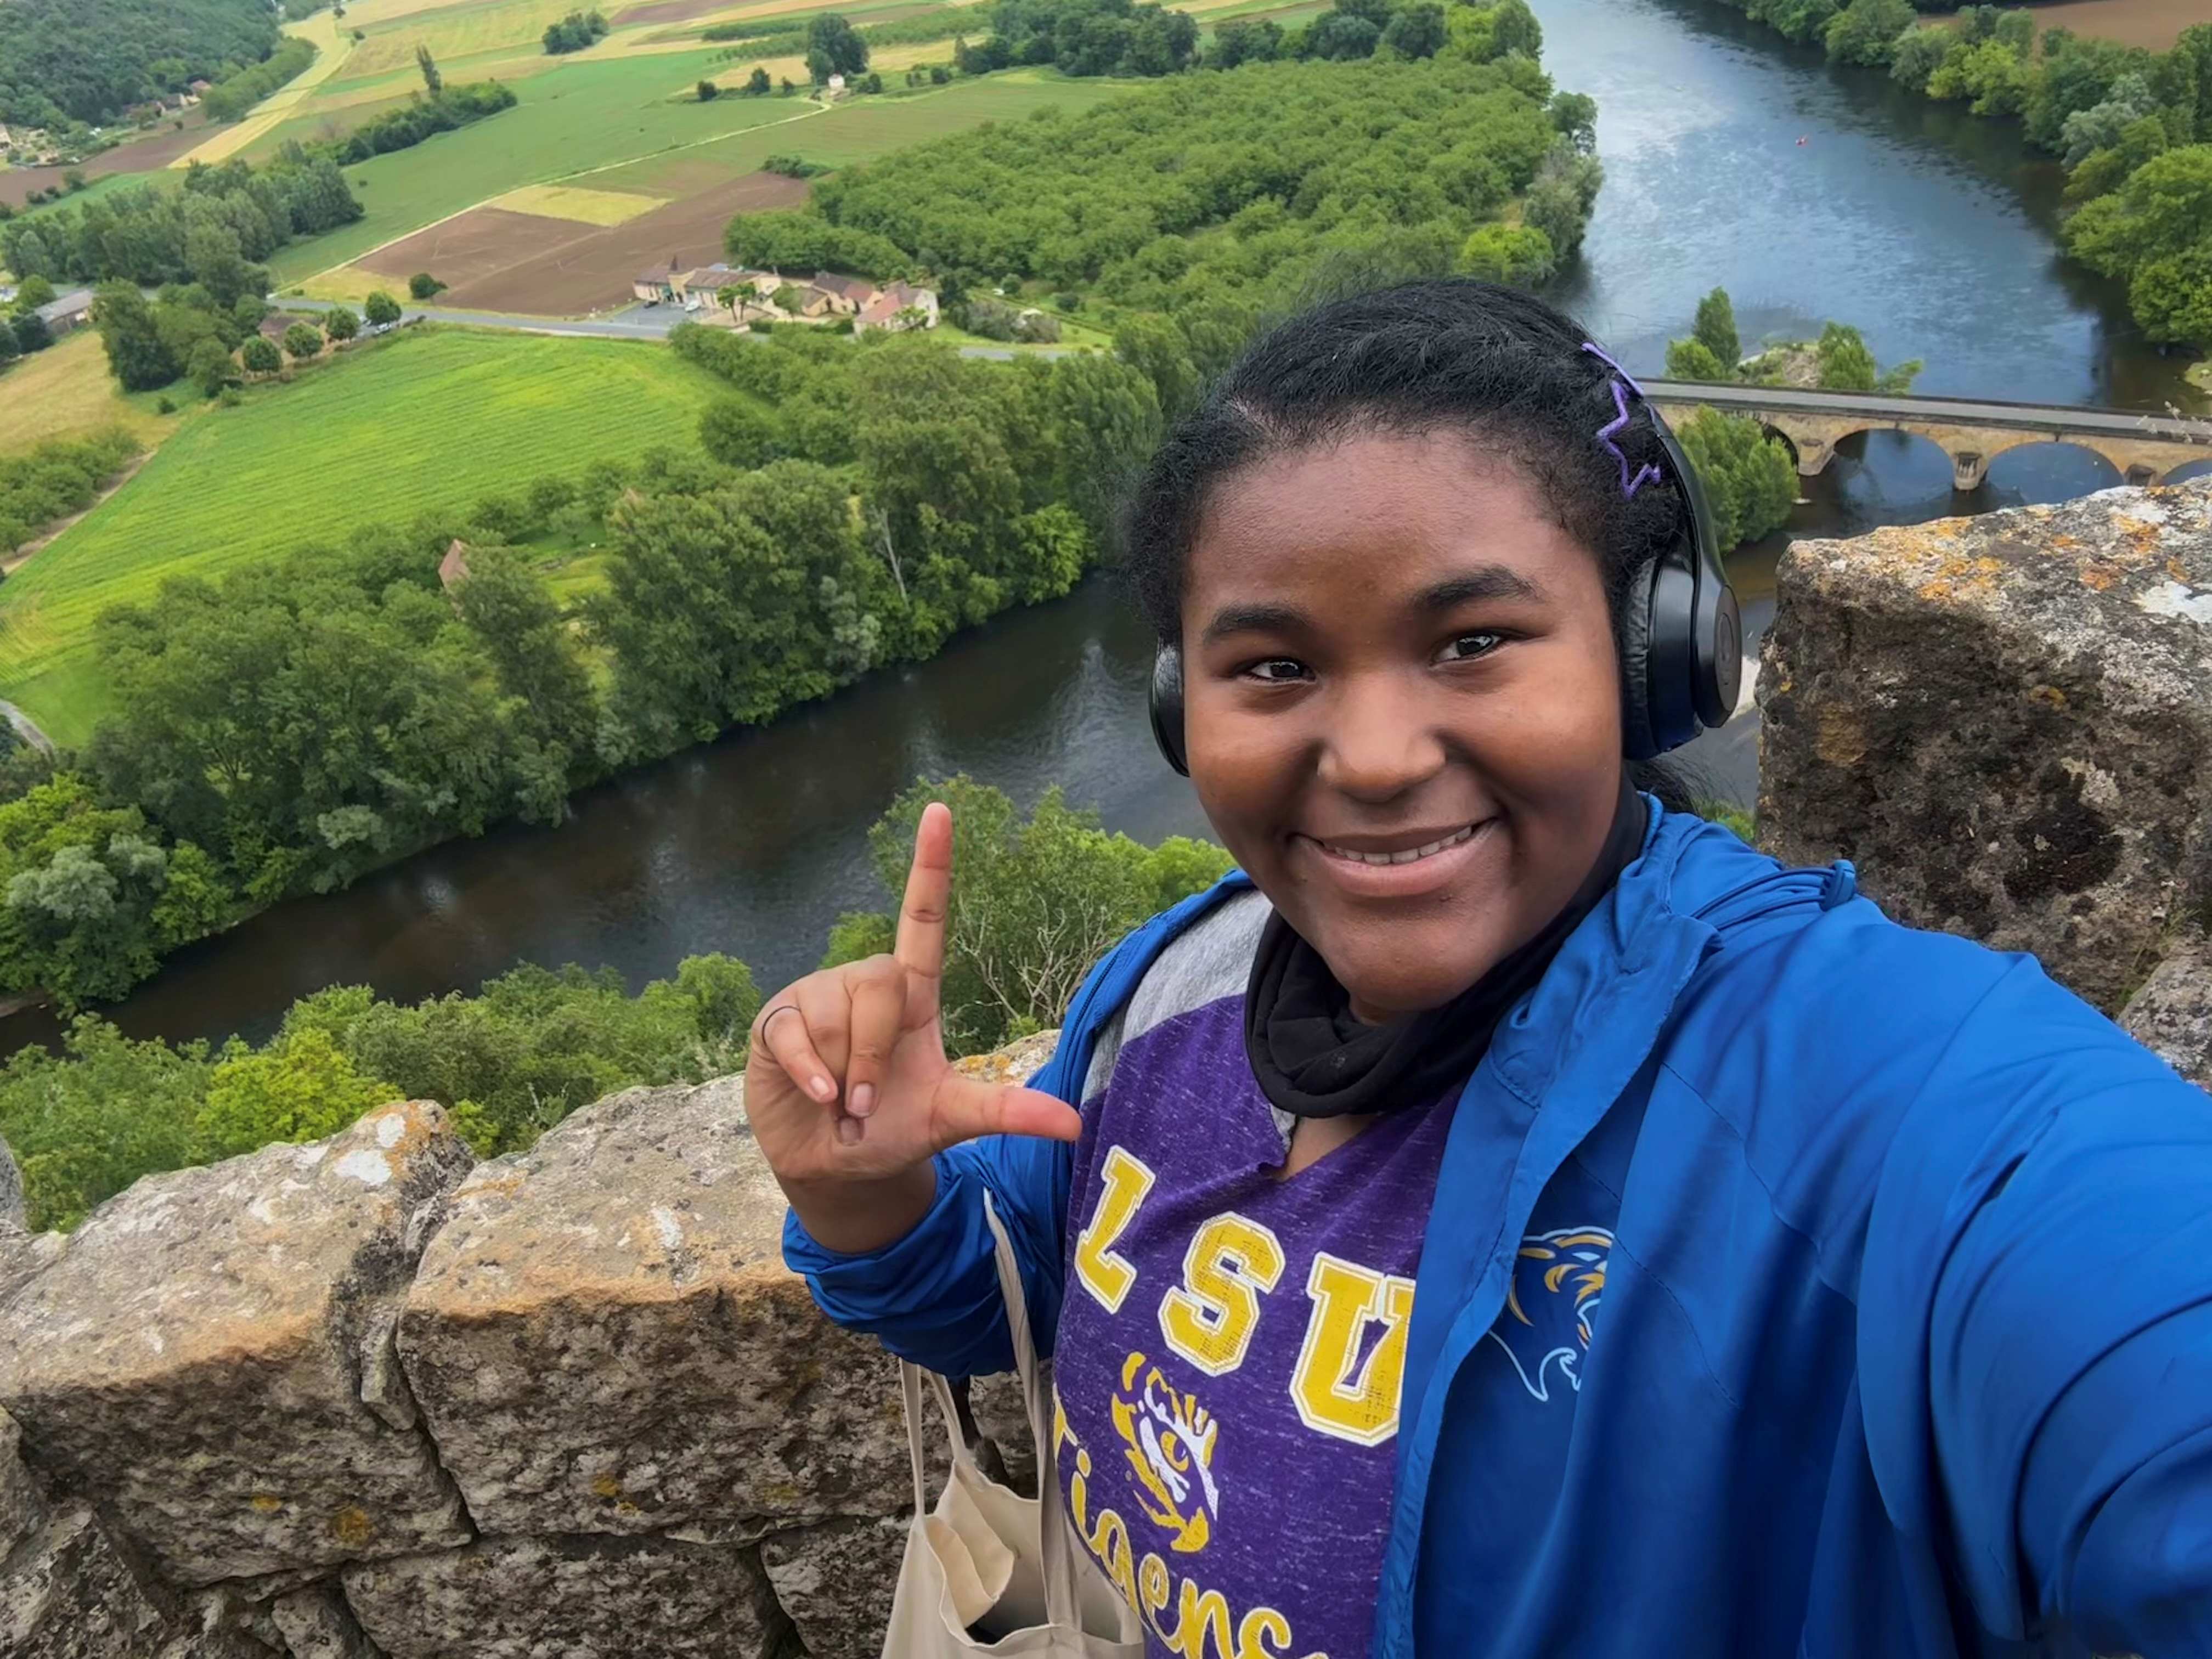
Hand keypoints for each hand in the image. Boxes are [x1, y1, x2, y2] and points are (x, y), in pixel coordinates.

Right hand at [745, 802, 1082, 1214]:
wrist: (833, 1166)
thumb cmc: (893, 1129)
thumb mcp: (951, 1119)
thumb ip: (1006, 1112)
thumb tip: (1074, 1125)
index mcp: (912, 995)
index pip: (924, 919)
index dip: (930, 866)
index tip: (940, 810)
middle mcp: (865, 984)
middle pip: (883, 980)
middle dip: (877, 1052)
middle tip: (870, 1101)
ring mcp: (817, 998)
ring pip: (836, 1014)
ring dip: (845, 1073)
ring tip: (841, 1099)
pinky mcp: (777, 1019)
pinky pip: (797, 1034)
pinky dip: (812, 1075)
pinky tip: (816, 1097)